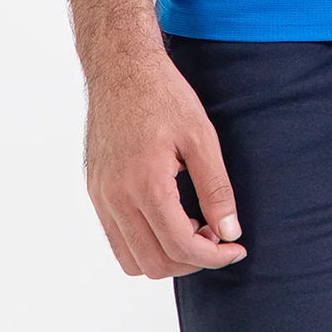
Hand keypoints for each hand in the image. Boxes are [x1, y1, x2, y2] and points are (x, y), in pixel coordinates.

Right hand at [84, 41, 246, 278]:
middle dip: (192, 260)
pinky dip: (145, 244)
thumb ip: (216, 189)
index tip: (236, 247)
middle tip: (217, 234)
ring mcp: (101, 197)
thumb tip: (230, 232)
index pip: (181, 246)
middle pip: (156, 263)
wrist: (122, 68)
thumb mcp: (201, 137)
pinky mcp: (96, 191)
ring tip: (193, 228)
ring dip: (167, 257)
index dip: (214, 257)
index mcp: (146, 184)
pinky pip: (117, 239)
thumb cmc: (164, 96)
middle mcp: (116, 197)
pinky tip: (169, 217)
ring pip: (132, 260)